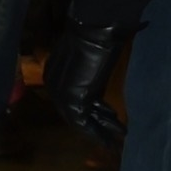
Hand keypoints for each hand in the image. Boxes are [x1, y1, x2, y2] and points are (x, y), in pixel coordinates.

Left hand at [43, 21, 126, 155]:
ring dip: (100, 131)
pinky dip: (99, 129)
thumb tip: (95, 77)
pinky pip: (84, 120)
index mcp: (53, 74)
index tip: (109, 116)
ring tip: (116, 140)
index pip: (71, 100)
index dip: (91, 111)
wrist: (94, 31)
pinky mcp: (72, 97)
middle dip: (95, 125)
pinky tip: (115, 133)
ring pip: (79, 120)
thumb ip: (88, 71)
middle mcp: (54, 85)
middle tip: (111, 137)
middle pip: (74, 113)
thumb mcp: (88, 57)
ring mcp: (61, 92)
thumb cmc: (95, 38)